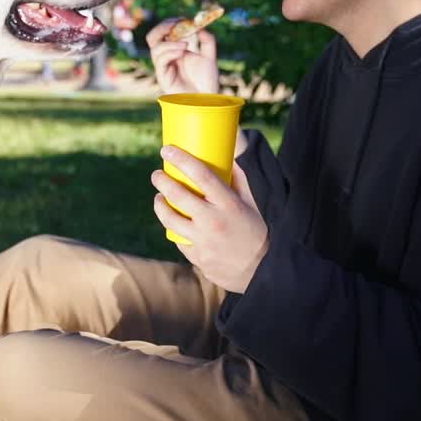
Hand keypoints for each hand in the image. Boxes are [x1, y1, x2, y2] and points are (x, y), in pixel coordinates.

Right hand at [146, 18, 219, 94]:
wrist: (207, 101)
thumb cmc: (207, 82)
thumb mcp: (210, 56)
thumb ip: (207, 40)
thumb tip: (200, 26)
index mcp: (175, 50)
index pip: (165, 31)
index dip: (171, 23)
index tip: (184, 19)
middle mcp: (167, 57)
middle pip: (153, 37)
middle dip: (162, 27)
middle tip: (176, 25)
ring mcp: (164, 67)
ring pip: (155, 48)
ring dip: (170, 41)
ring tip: (186, 44)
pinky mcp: (163, 77)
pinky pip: (160, 60)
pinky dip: (170, 51)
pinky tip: (183, 52)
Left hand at [151, 146, 267, 293]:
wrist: (262, 271)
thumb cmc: (257, 231)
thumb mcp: (252, 203)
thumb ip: (239, 180)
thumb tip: (228, 156)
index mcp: (229, 204)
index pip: (201, 175)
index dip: (181, 159)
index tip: (167, 149)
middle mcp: (214, 221)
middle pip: (178, 195)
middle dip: (162, 181)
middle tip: (157, 174)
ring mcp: (203, 241)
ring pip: (170, 219)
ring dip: (160, 205)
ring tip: (159, 198)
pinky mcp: (197, 258)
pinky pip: (179, 240)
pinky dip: (175, 229)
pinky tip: (174, 223)